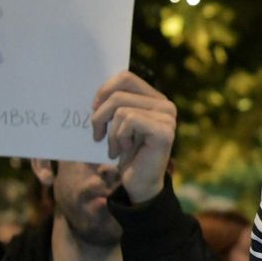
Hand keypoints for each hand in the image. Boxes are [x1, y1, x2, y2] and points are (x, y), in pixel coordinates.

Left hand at [89, 72, 176, 204]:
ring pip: (121, 108)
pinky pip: (129, 120)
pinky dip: (120, 137)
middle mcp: (165, 104)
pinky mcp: (164, 131)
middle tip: (96, 133)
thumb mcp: (117, 123)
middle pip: (119, 91)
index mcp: (154, 98)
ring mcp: (168, 117)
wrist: (139, 183)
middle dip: (100, 114)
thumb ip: (113, 104)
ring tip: (114, 148)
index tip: (93, 109)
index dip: (104, 90)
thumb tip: (94, 93)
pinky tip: (124, 150)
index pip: (125, 77)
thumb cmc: (126, 153)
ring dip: (110, 132)